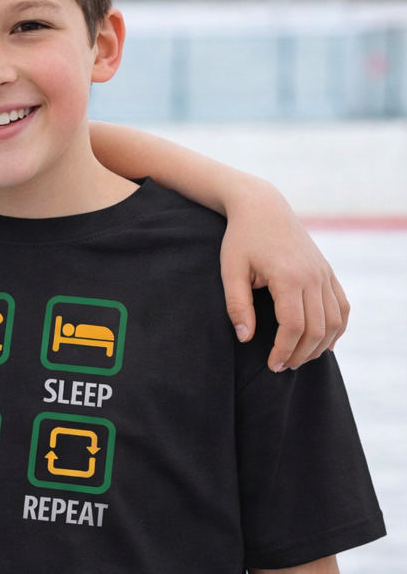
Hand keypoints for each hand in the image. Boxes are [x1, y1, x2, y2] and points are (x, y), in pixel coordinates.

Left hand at [221, 180, 347, 370]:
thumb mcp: (231, 271)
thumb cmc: (241, 239)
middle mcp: (313, 276)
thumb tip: (245, 338)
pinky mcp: (328, 271)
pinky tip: (324, 343)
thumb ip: (237, 306)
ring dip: (320, 345)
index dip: (283, 350)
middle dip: (300, 354)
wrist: (262, 207)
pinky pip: (342, 306)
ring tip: (298, 358)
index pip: (294, 326)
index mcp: (289, 277)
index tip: (270, 365)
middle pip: (317, 329)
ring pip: (334, 321)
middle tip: (281, 367)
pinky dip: (337, 328)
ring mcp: (324, 274)